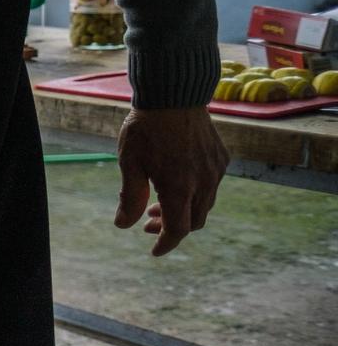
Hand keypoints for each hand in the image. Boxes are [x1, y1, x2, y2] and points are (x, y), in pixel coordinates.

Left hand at [112, 107, 227, 256]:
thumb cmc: (146, 128)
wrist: (175, 94)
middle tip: (148, 222)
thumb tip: (123, 225)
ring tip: (157, 204)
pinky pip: (211, 186)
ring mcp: (216, 171)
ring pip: (204, 205)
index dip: (166, 244)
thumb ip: (129, 197)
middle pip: (193, 221)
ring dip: (182, 210)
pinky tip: (175, 182)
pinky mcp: (221, 159)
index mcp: (180, 187)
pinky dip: (194, 193)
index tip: (154, 251)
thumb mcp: (130, 163)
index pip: (178, 230)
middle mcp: (204, 183)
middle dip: (171, 228)